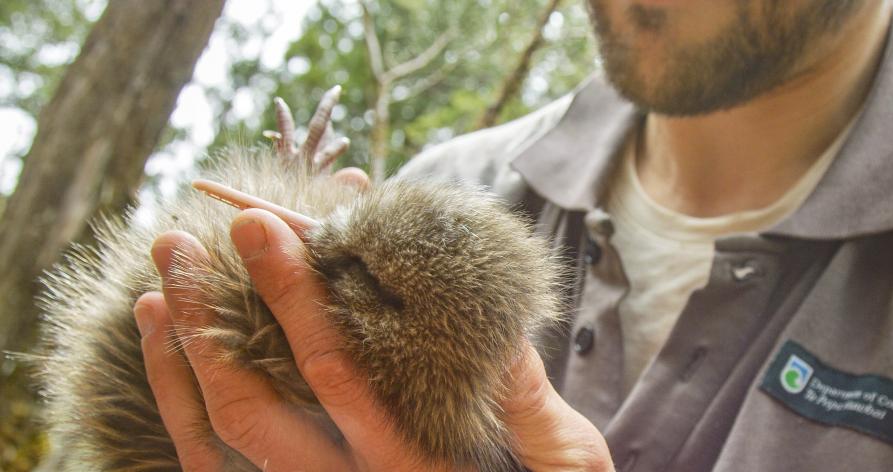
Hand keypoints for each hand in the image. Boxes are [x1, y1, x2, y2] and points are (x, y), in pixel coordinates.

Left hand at [133, 172, 612, 470]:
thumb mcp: (563, 462)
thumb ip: (530, 402)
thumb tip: (504, 330)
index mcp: (411, 463)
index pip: (337, 373)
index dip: (296, 295)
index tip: (265, 224)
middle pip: (256, 405)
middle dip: (214, 316)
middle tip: (185, 239)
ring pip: (218, 437)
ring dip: (180, 352)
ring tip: (162, 275)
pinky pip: (209, 463)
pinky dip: (175, 399)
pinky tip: (162, 338)